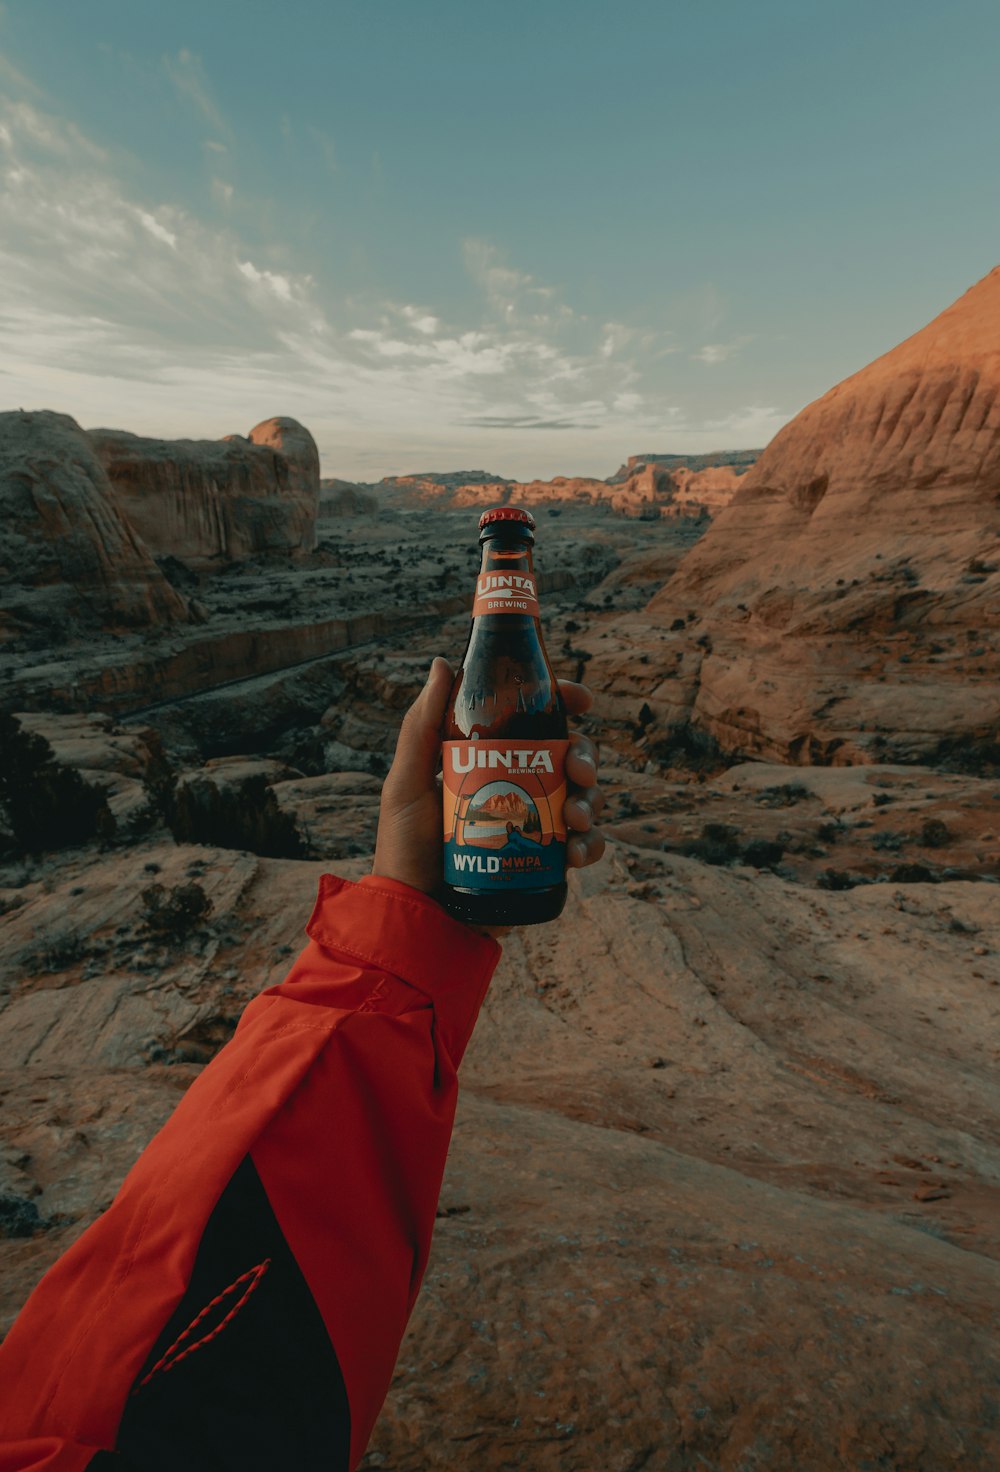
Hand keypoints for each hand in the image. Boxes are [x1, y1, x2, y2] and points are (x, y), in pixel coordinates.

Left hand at [372, 657, 605, 928]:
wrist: (418, 918)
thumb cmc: (404, 849)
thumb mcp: (407, 783)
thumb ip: (422, 725)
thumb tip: (445, 664)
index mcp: (489, 760)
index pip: (534, 721)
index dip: (563, 703)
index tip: (579, 699)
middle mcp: (517, 787)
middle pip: (569, 757)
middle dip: (586, 759)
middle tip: (579, 773)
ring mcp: (534, 825)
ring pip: (583, 798)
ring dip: (592, 802)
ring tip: (577, 818)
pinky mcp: (544, 863)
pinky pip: (581, 846)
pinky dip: (590, 845)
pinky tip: (577, 852)